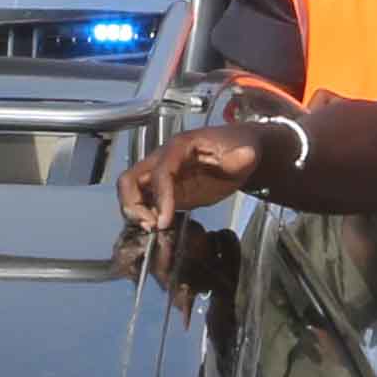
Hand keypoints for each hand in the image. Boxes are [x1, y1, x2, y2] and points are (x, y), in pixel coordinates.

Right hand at [123, 123, 279, 227]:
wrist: (239, 152)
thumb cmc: (238, 147)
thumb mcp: (244, 151)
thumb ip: (242, 156)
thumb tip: (245, 156)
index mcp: (180, 147)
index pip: (161, 171)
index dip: (160, 196)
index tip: (164, 220)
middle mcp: (164, 159)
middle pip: (130, 179)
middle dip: (132, 204)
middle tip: (150, 226)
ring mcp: (162, 176)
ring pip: (132, 191)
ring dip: (135, 212)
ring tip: (153, 230)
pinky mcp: (166, 191)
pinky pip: (144, 203)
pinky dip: (145, 217)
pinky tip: (159, 229)